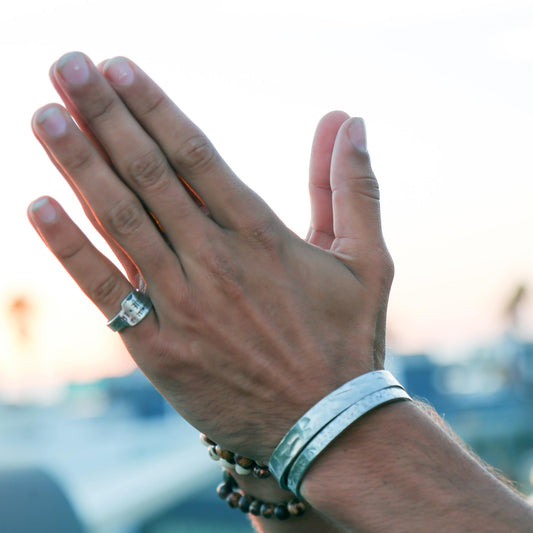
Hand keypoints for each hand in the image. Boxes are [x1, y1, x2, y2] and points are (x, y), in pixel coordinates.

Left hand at [28, 52, 392, 462]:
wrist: (328, 425)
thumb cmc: (349, 339)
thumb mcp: (367, 259)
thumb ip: (351, 187)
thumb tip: (349, 120)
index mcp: (260, 233)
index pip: (193, 152)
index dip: (152, 105)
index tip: (118, 67)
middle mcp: (214, 259)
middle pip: (147, 172)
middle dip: (103, 114)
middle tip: (66, 64)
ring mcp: (182, 303)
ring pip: (120, 219)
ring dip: (77, 163)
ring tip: (44, 114)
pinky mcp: (160, 348)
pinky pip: (104, 291)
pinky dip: (69, 247)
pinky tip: (37, 206)